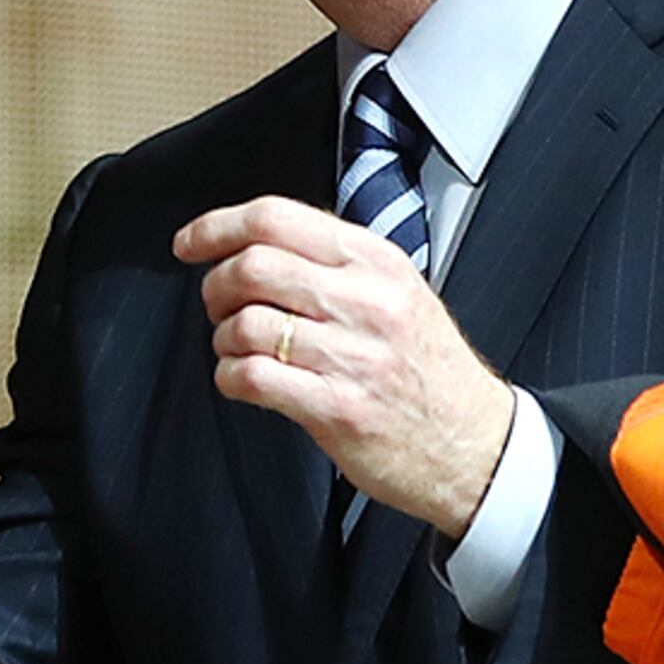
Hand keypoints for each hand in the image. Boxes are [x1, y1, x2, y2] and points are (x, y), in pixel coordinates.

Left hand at [175, 195, 513, 537]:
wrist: (474, 444)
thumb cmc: (428, 370)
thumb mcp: (398, 291)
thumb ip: (336, 263)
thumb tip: (257, 243)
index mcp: (376, 262)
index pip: (276, 218)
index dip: (217, 227)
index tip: (189, 243)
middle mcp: (366, 301)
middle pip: (252, 266)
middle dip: (215, 287)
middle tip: (218, 308)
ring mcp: (353, 356)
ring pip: (247, 323)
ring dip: (223, 338)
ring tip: (239, 350)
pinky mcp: (337, 408)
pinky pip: (253, 377)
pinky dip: (231, 377)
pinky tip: (244, 380)